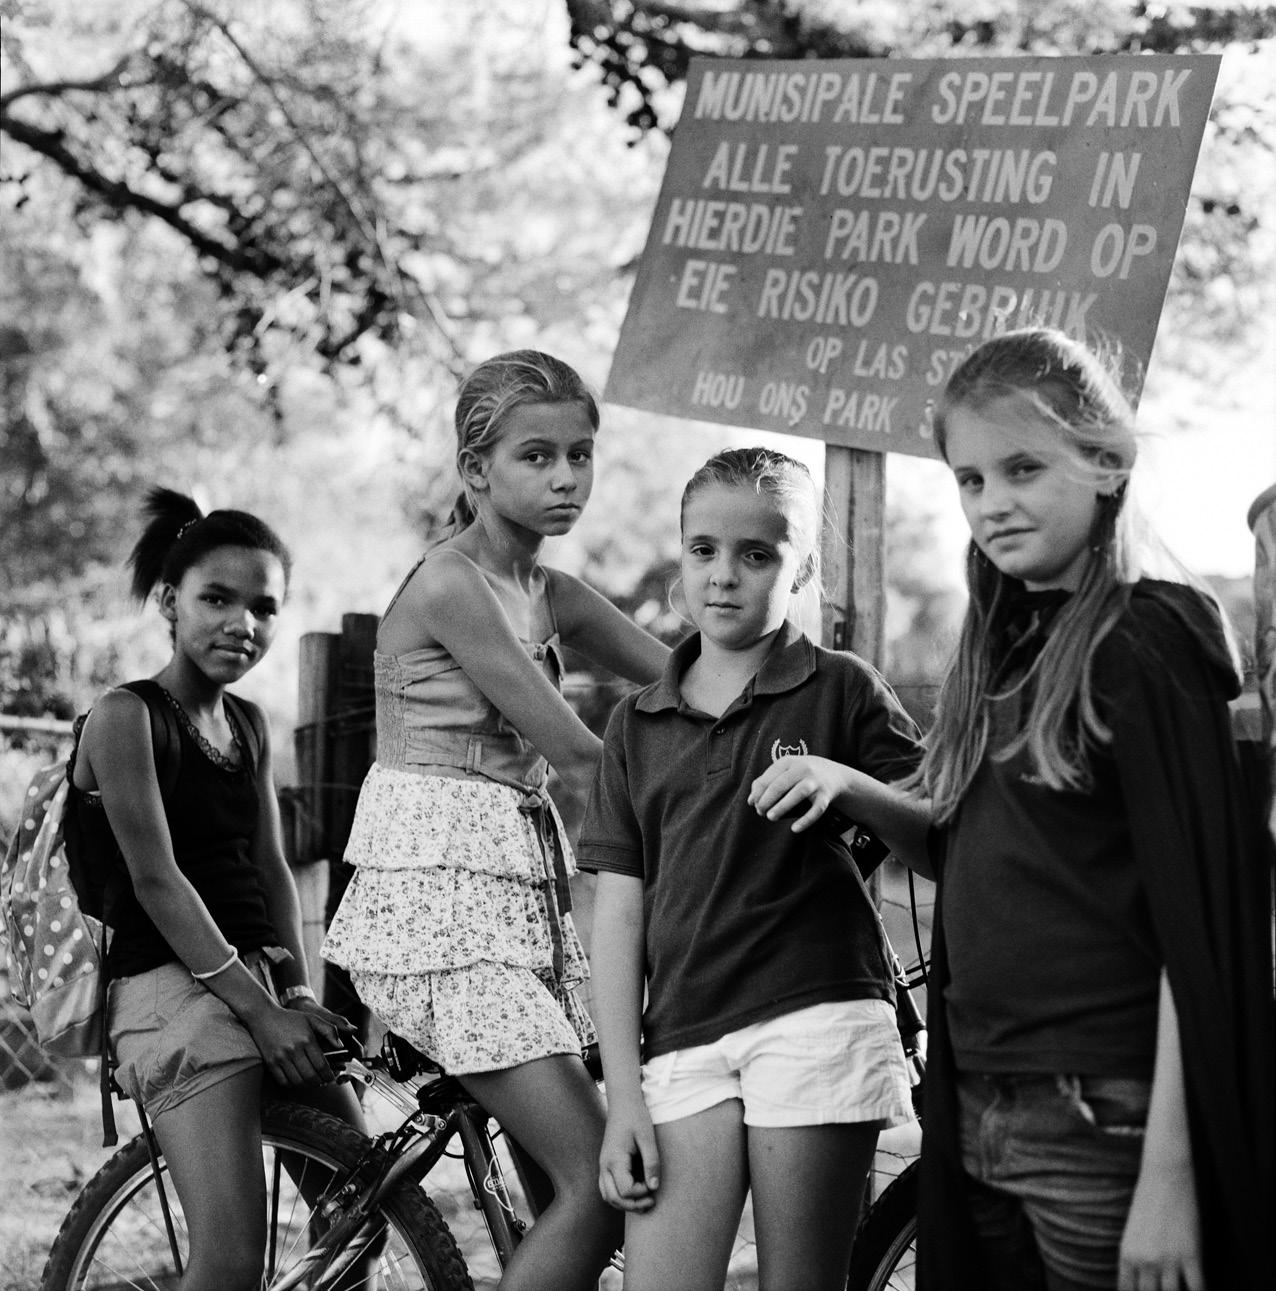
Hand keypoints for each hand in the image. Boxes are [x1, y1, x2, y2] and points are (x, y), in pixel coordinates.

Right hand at [249, 1002, 345, 1087]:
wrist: (264, 1017)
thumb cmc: (291, 1018)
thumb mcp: (313, 1019)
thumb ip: (330, 1030)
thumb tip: (341, 1046)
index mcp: (307, 1039)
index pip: (321, 1065)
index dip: (328, 1075)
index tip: (331, 1077)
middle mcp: (294, 1050)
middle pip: (310, 1076)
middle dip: (320, 1082)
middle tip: (323, 1082)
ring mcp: (280, 1058)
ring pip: (298, 1081)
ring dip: (308, 1085)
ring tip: (313, 1082)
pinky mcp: (270, 1063)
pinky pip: (284, 1081)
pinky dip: (293, 1085)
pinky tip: (298, 1080)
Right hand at [598, 1104, 659, 1212]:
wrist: (623, 1103)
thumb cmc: (636, 1117)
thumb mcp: (648, 1138)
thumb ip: (651, 1163)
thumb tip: (654, 1187)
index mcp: (614, 1159)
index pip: (625, 1190)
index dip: (641, 1193)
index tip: (653, 1184)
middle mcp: (604, 1165)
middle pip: (614, 1198)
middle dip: (633, 1205)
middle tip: (651, 1201)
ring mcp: (602, 1165)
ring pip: (608, 1196)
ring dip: (625, 1203)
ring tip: (644, 1201)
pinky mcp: (605, 1164)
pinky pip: (607, 1188)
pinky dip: (619, 1196)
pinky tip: (634, 1192)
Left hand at [748, 756, 848, 832]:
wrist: (836, 775)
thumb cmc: (803, 774)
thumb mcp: (786, 771)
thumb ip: (766, 782)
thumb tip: (750, 801)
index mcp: (789, 762)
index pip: (769, 777)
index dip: (758, 792)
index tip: (753, 804)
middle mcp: (803, 769)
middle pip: (781, 784)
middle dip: (767, 799)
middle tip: (760, 812)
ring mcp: (815, 782)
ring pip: (798, 793)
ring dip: (782, 806)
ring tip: (770, 817)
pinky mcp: (826, 796)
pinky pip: (816, 810)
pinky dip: (805, 820)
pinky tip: (794, 829)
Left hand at [1118, 1161, 1203, 1290]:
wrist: (1165, 1175)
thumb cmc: (1147, 1199)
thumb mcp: (1134, 1230)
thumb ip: (1136, 1256)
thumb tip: (1144, 1278)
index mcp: (1127, 1253)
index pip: (1126, 1290)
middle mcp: (1145, 1260)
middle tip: (1162, 1290)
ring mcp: (1168, 1259)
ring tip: (1178, 1290)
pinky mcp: (1191, 1255)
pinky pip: (1197, 1288)